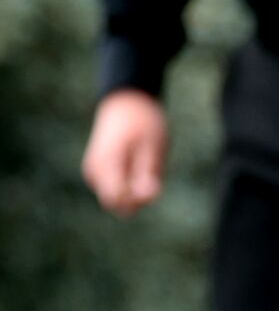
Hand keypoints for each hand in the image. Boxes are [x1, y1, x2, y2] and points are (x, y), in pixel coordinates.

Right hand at [82, 89, 169, 217]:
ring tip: (142, 162)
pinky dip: (133, 185)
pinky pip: (119, 193)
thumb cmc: (143, 124)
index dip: (140, 198)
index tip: (151, 180)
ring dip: (137, 189)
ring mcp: (93, 174)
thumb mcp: (153, 145)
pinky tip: (136, 164)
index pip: (117, 200)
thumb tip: (147, 197)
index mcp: (105, 163)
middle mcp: (94, 172)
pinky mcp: (98, 175)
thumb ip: (149, 173)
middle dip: (139, 197)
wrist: (125, 104)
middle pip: (119, 205)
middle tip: (150, 171)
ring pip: (120, 201)